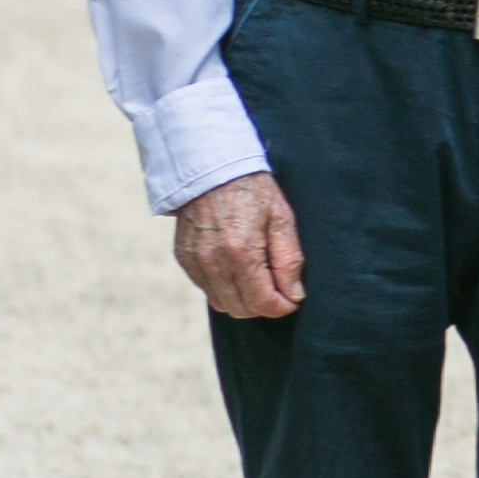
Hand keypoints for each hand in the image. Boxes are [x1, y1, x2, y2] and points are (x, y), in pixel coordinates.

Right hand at [173, 170, 305, 322]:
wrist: (211, 168)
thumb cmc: (252, 190)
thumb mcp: (281, 218)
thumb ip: (289, 259)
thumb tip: (294, 294)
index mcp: (241, 251)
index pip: (261, 302)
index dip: (281, 307)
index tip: (291, 299)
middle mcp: (213, 261)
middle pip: (241, 309)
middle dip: (263, 305)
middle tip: (276, 288)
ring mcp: (195, 261)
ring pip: (222, 303)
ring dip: (242, 299)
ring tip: (257, 278)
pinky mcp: (184, 258)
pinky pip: (206, 289)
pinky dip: (223, 288)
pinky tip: (235, 269)